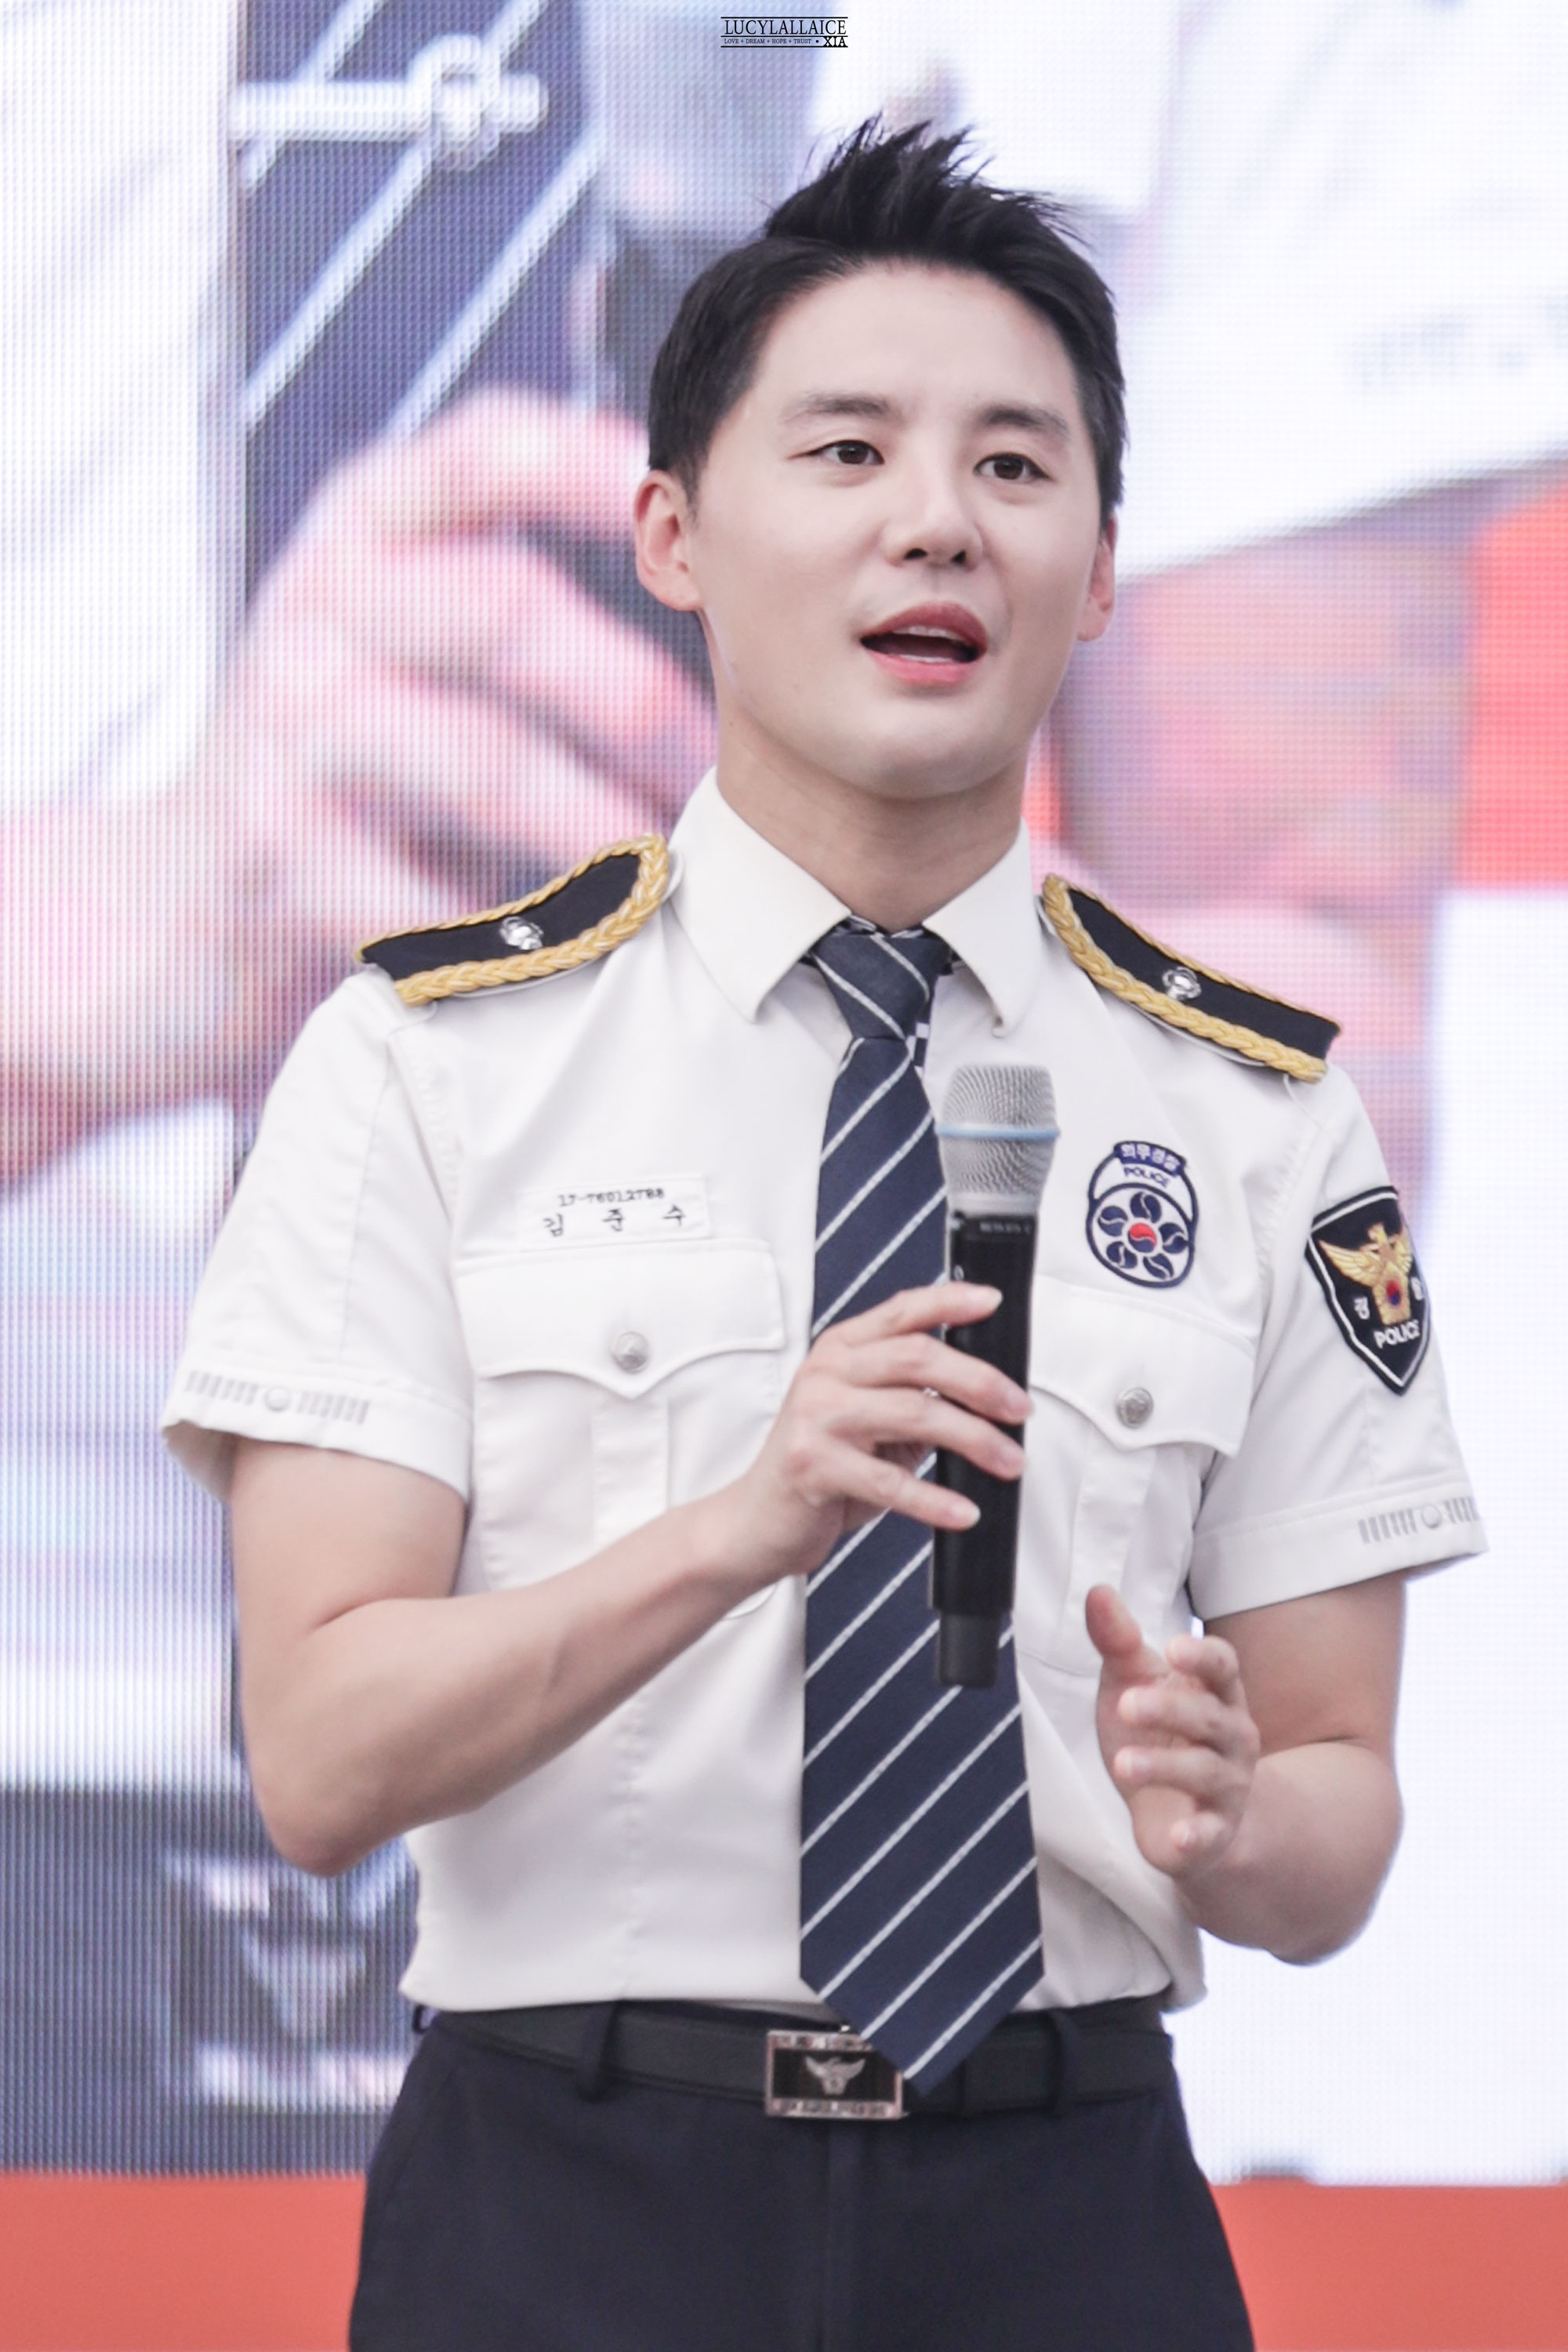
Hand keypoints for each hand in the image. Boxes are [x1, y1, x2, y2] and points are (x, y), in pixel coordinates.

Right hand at [189, 388, 714, 1089]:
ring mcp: (291, 731)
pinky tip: (580, 945)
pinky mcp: (281, 856)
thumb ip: (511, 592)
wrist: (183, 906)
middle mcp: (318, 608)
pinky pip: (440, 895)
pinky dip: (527, 929)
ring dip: (599, 823)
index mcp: (363, 531)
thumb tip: (723, 602)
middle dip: (633, 693)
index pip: (480, 455)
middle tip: (711, 764)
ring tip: (666, 866)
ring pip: (481, 760)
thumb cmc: (346, 763)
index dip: (591, 469)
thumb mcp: (397, 635)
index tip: (677, 506)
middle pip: (504, 608)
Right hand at [715, 1282, 1030, 1592]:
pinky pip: (890, 1481)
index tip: (993, 1304)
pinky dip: (935, 1499)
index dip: (950, 1302)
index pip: (902, 1312)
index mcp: (840, 1350)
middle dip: (981, 1382)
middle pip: (918, 1358)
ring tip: (1008, 1461)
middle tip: (1019, 1410)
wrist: (756, 1520)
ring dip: (975, 1440)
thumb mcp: (865, 1418)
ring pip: (915, 1413)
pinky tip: (963, 1511)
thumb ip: (911, 1397)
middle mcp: (825, 1373)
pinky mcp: (813, 1465)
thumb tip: (985, 1394)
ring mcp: (816, 1416)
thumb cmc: (820, 1466)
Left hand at [1087, 1585, 1260, 1882]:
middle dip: (1171, 1710)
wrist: (1178, 1813)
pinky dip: (1198, 1835)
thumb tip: (1097, 1590)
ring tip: (1121, 1764)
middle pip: (1211, 1718)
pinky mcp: (1215, 1831)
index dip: (1203, 1656)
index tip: (1173, 1648)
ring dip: (1165, 1767)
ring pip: (1206, 1772)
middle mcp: (1232, 1736)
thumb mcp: (1132, 1685)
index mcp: (1215, 1693)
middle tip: (1126, 1703)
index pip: (1224, 1666)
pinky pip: (1212, 1833)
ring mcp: (1229, 1785)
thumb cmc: (1157, 1735)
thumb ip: (1118, 1643)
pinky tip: (1179, 1836)